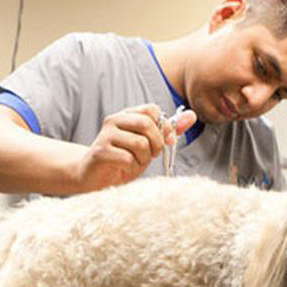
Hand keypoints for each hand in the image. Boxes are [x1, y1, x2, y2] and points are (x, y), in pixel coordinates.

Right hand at [76, 104, 196, 189]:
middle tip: (150, 155)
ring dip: (143, 159)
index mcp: (127, 115)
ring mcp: (106, 135)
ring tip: (135, 162)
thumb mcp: (149, 145)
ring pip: (140, 143)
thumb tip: (192, 116)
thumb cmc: (123, 160)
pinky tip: (124, 168)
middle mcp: (114, 120)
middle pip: (147, 124)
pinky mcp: (100, 151)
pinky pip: (128, 158)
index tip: (161, 142)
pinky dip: (132, 167)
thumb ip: (168, 131)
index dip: (162, 127)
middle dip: (156, 144)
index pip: (152, 110)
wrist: (94, 177)